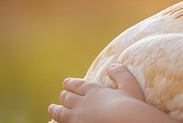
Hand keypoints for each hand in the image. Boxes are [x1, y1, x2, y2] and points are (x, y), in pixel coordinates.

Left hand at [49, 64, 169, 122]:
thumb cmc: (132, 106)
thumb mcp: (130, 86)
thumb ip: (121, 75)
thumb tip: (113, 65)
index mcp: (94, 91)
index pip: (78, 86)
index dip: (71, 84)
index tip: (66, 83)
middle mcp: (82, 103)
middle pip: (68, 98)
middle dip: (64, 96)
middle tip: (62, 95)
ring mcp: (78, 118)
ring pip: (61, 113)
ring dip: (55, 110)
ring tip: (51, 109)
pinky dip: (57, 122)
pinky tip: (54, 122)